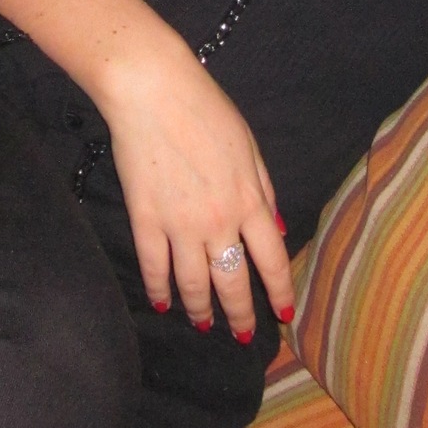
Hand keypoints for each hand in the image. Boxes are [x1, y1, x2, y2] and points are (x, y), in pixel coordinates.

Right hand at [97, 41, 293, 339]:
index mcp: (250, 201)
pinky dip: (159, 291)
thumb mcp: (250, 147)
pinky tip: (163, 303)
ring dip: (200, 310)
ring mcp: (179, 225)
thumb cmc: (206, 111)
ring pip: (193, 284)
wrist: (154, 93)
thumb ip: (264, 191)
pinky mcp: (145, 220)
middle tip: (242, 334)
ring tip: (203, 324)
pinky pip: (154, 268)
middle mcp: (218, 222)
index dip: (278, 292)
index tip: (282, 313)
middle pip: (232, 282)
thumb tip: (277, 230)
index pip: (271, 260)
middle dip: (240, 314)